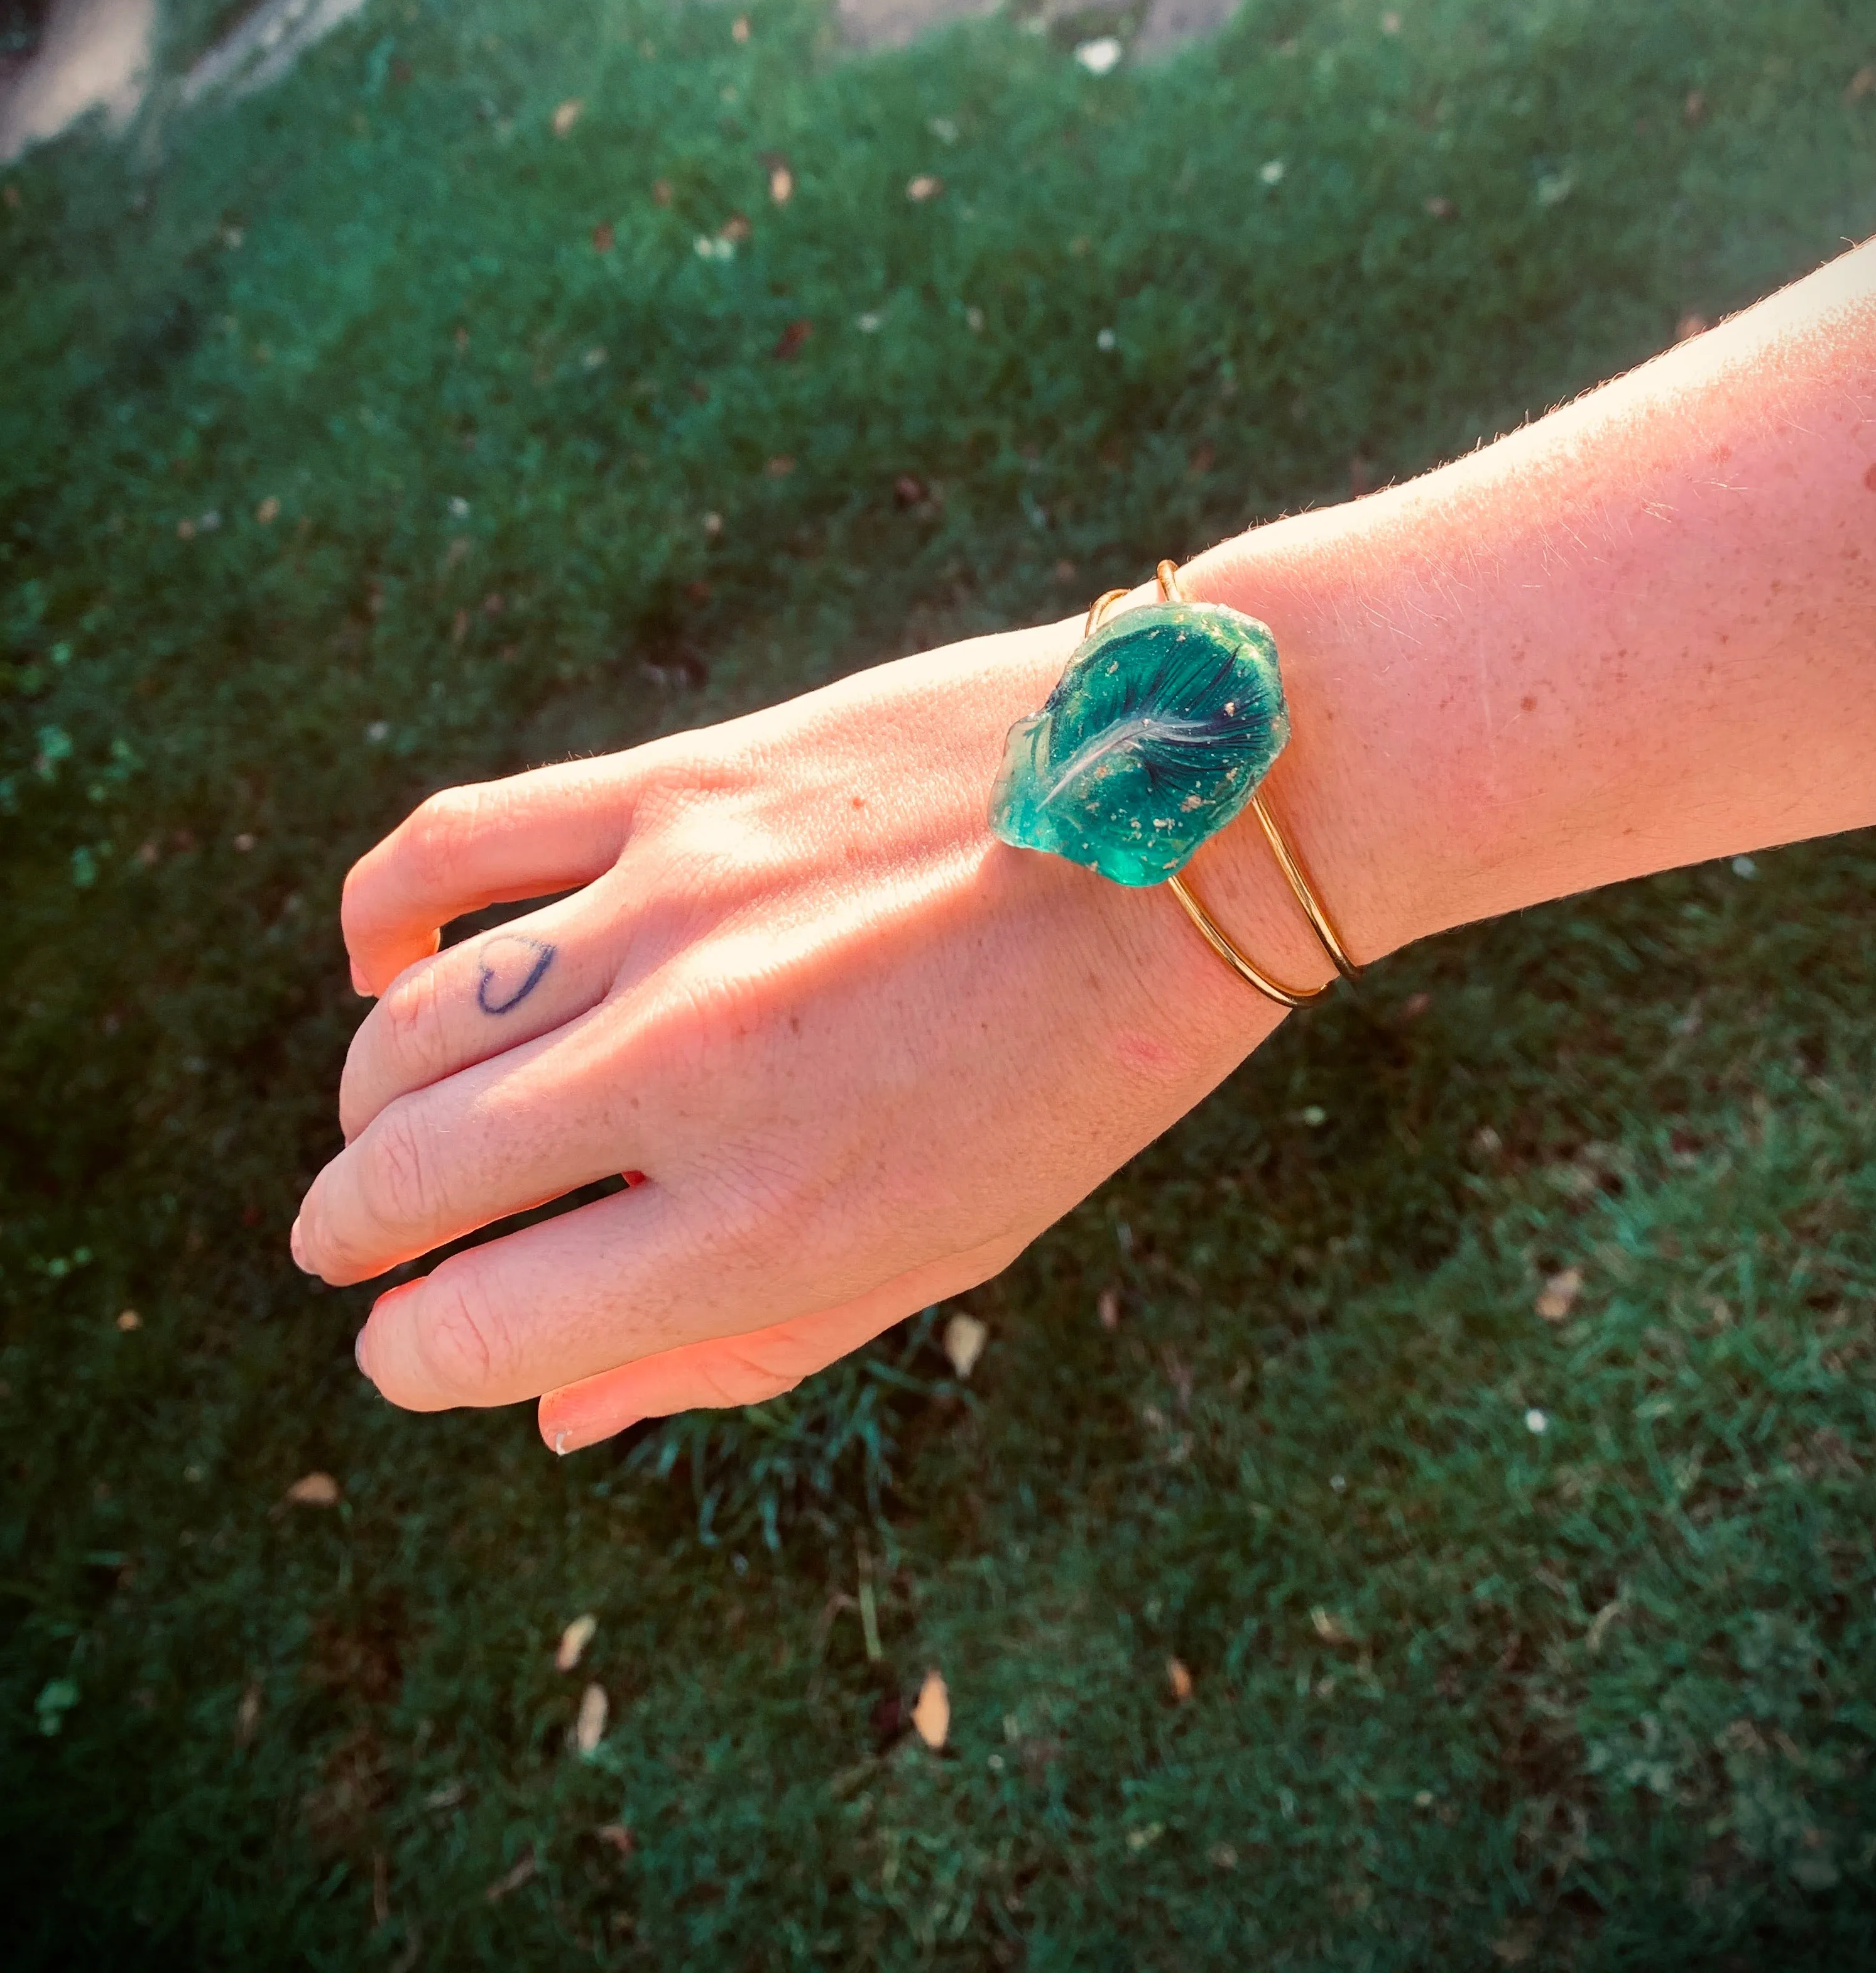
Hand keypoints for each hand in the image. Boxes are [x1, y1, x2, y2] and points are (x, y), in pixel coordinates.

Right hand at [292, 619, 1291, 1450]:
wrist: (1192, 811)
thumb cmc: (1083, 1059)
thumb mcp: (947, 1246)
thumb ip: (742, 1347)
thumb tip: (555, 1420)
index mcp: (767, 1228)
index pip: (480, 1330)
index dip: (415, 1356)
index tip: (413, 1343)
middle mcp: (693, 1079)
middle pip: (408, 1176)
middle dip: (351, 1232)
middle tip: (356, 1239)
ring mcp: (669, 915)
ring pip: (407, 1028)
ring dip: (366, 1102)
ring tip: (387, 1124)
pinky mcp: (675, 785)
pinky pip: (450, 848)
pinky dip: (382, 920)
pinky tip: (389, 964)